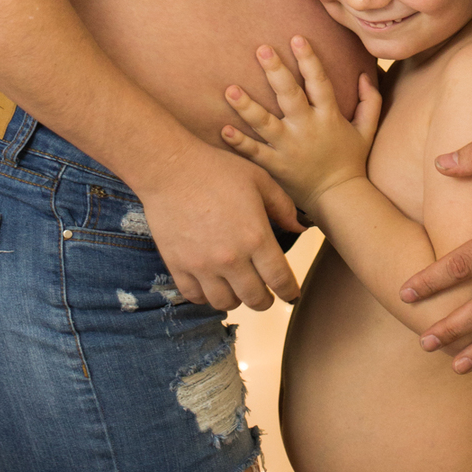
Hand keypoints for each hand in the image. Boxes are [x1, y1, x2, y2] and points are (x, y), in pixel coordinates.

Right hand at [137, 138, 303, 313]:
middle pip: (255, 299)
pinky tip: (212, 283)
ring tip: (238, 288)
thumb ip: (283, 206)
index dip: (289, 291)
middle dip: (265, 300)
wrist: (171, 168)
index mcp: (256, 237)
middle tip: (266, 295)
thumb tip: (299, 228)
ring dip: (236, 299)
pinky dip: (206, 296)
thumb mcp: (259, 179)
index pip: (280, 279)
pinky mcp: (178, 267)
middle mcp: (231, 258)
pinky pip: (196, 297)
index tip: (291, 294)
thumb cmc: (218, 169)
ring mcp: (203, 266)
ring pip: (225, 303)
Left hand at [222, 37, 381, 215]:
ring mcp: (289, 148)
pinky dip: (239, 142)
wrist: (339, 199)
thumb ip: (370, 101)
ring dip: (247, 106)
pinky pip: (255, 153)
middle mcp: (307, 129)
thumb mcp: (367, 130)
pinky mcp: (276, 166)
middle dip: (276, 71)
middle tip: (261, 49)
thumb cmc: (352, 161)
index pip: (319, 82)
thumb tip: (365, 73)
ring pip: (266, 124)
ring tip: (230, 89)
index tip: (297, 38)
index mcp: (329, 117)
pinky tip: (224, 129)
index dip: (309, 60)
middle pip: (289, 96)